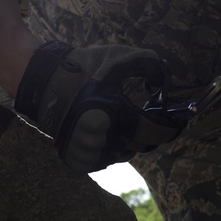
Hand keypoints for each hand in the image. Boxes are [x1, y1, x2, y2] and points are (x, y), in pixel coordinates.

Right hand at [14, 41, 171, 171]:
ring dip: (127, 143)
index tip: (176, 124)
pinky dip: (109, 151)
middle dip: (144, 133)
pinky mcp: (73, 158)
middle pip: (136, 146)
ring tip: (122, 124)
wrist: (44, 80)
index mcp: (107, 111)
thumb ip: (149, 64)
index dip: (167, 130)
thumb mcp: (119, 57)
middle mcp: (94, 136)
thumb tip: (164, 85)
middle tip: (146, 121)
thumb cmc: (84, 67)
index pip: (148, 131)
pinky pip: (102, 162)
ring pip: (120, 156)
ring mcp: (82, 149)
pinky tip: (107, 134)